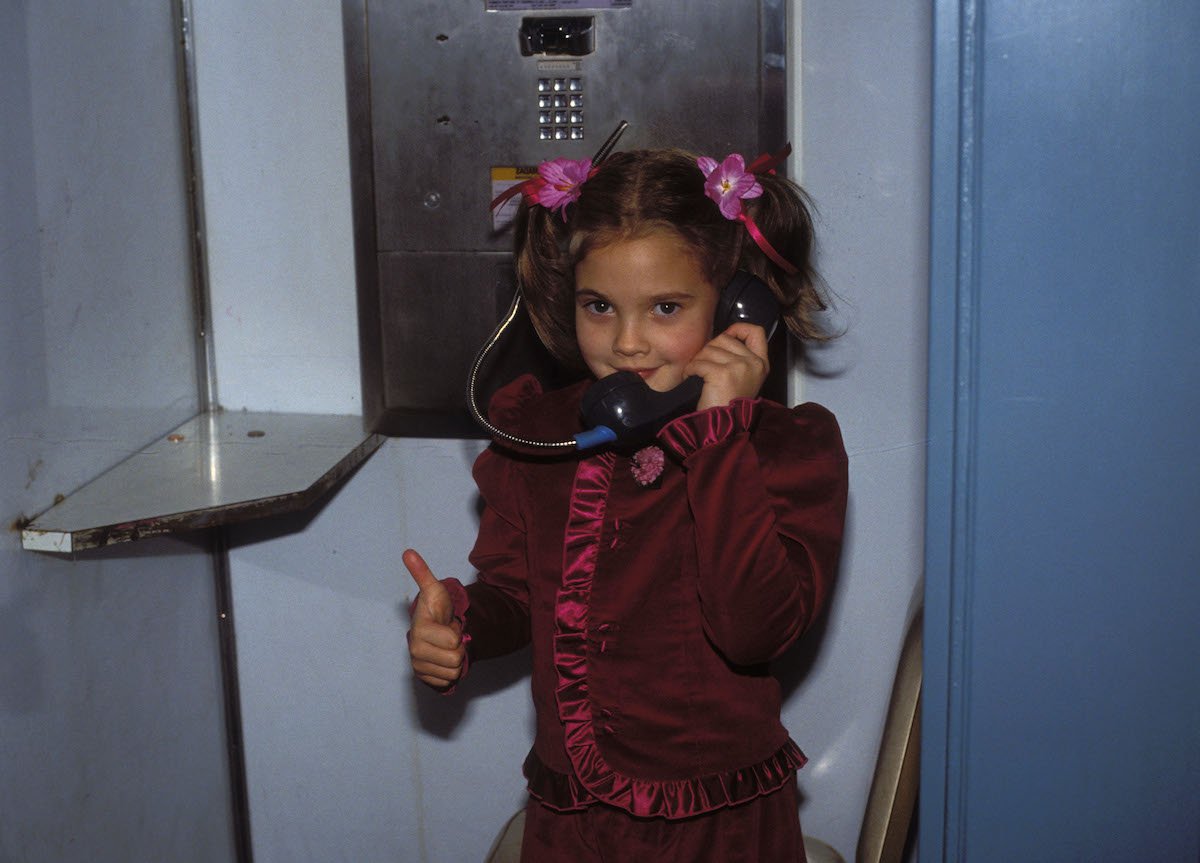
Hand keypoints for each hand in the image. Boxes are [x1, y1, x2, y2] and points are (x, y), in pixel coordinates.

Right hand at [404, 548, 465, 689]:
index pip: (453, 640)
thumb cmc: (436, 610)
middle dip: (457, 647)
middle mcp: (415, 651)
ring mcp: (419, 667)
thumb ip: (422, 573)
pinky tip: (443, 659)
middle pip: (455, 658)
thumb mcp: (434, 590)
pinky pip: (448, 682)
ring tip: (445, 647)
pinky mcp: (426, 680)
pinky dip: (449, 672)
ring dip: (454, 659)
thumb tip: (408, 552)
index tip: (446, 625)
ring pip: (453, 671)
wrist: (436, 630)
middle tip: (448, 637)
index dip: (455, 632)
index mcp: (418, 632)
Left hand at [686, 322, 770, 410]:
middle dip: (709, 349)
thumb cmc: (728, 403)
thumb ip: (740, 357)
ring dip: (698, 360)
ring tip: (696, 374)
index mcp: (761, 363)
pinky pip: (699, 362)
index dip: (738, 328)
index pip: (756, 331)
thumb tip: (724, 337)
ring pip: (710, 348)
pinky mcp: (723, 374)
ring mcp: (740, 367)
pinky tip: (690, 377)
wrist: (723, 427)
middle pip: (725, 338)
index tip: (726, 337)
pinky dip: (690, 369)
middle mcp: (754, 363)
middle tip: (704, 365)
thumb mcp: (743, 378)